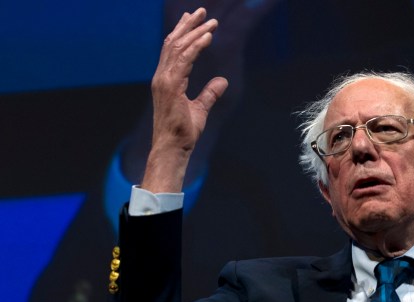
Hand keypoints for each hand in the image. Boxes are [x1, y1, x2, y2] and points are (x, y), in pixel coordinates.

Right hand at [142, 8, 227, 192]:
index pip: (174, 50)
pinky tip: (208, 37)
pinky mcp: (171, 86)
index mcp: (167, 80)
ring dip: (195, 32)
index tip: (196, 20)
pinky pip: (185, 60)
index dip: (184, 33)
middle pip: (174, 43)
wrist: (172, 147)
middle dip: (188, 25)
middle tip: (202, 11)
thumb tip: (222, 81)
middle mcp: (162, 76)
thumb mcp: (200, 109)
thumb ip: (210, 93)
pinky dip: (196, 46)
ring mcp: (164, 80)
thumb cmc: (183, 132)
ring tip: (210, 21)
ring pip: (179, 47)